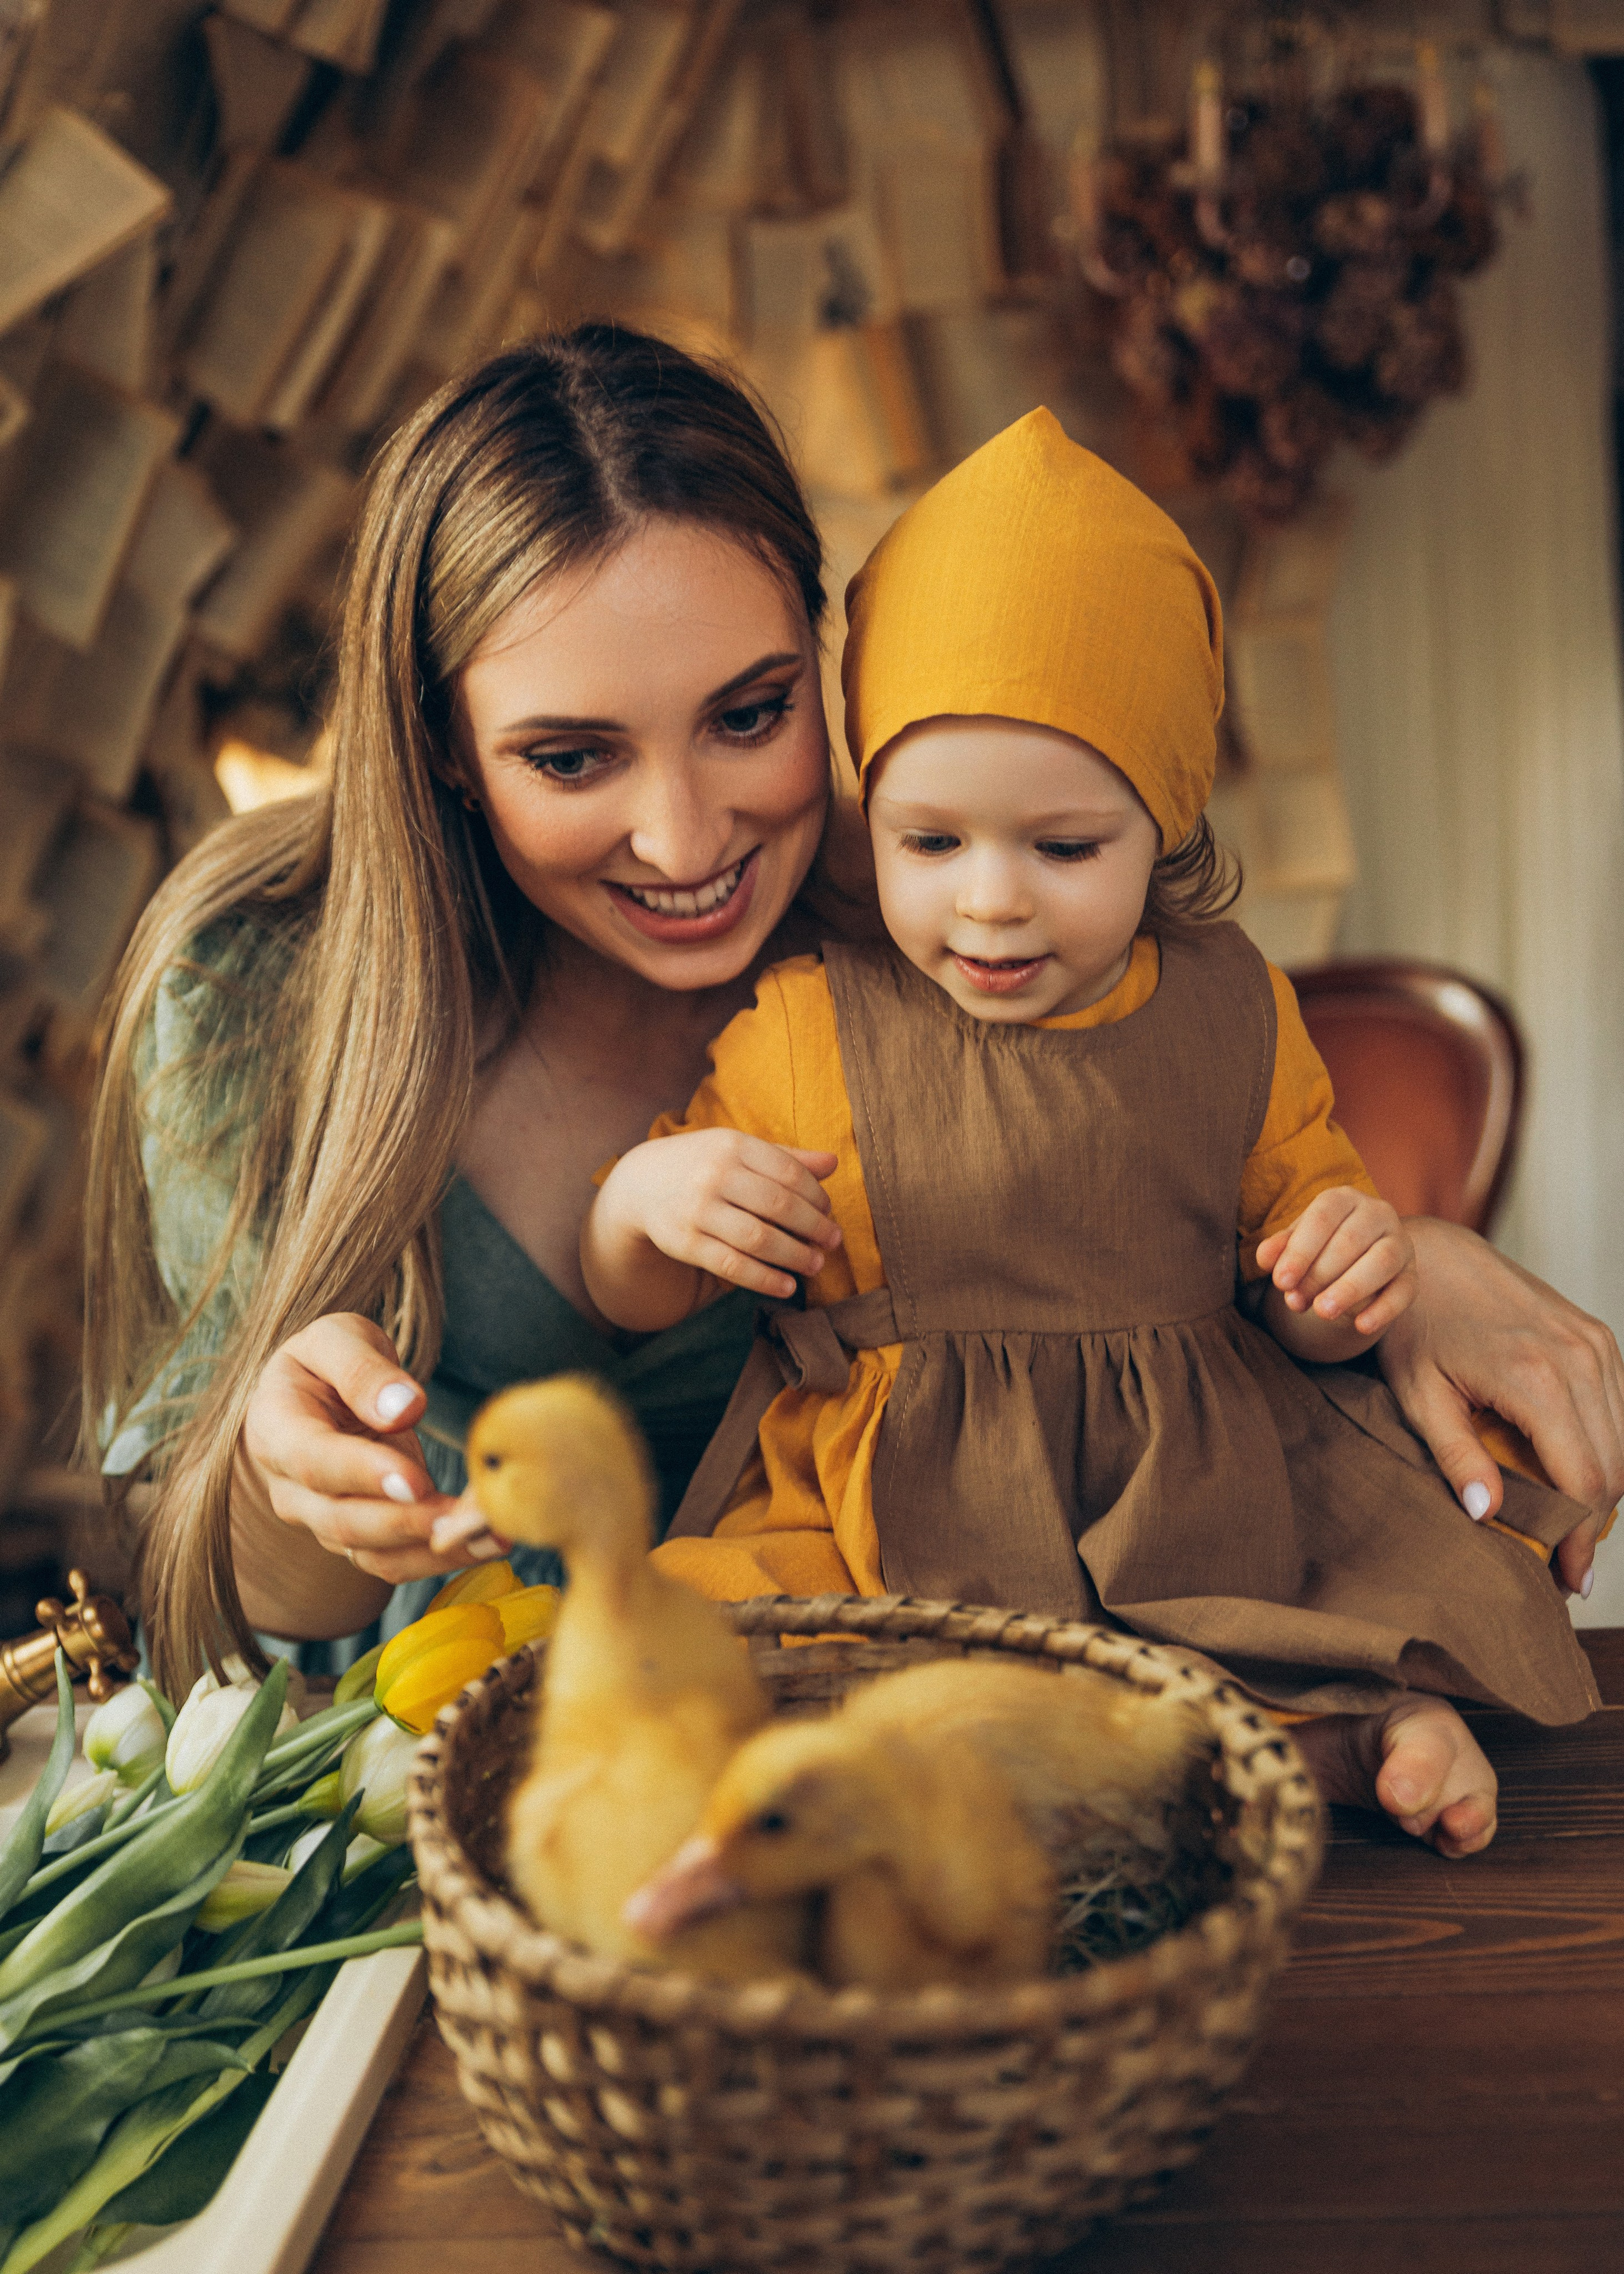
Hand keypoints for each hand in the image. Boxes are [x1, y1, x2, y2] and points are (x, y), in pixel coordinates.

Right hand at [238, 1314, 463, 1600]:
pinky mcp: (358, 1538)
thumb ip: (362, 1371)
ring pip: (372, 1553)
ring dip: (433, 1551)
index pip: (315, 1462)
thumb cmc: (323, 1364)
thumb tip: (404, 1408)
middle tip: (462, 1520)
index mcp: (277, 1431)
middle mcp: (291, 1489)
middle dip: (406, 1524)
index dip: (364, 1474)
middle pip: (343, 1520)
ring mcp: (322, 1521)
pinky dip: (439, 1558)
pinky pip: (394, 1561)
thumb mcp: (335, 1340)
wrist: (310, 1397)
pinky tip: (486, 1542)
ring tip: (493, 1537)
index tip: (415, 1481)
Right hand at [586, 1132, 841, 1322]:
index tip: (828, 1212)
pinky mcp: (685, 1242)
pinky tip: (787, 1286)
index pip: (790, 1173)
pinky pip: (732, 1266)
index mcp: (734, 1145)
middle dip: (814, 1227)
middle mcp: (715, 1174)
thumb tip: (833, 1162)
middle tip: (833, 1241)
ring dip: (795, 1256)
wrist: (640, 1184)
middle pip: (779, 1206)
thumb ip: (786, 1157)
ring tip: (815, 1265)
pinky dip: (764, 1280)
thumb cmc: (704, 1165)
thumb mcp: (739, 1150)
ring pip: (759, 1239)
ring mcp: (698, 1209)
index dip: (816, 1196)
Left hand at [1256, 1187, 1416, 1338]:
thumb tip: (1265, 1258)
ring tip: (1322, 1313)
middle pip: (1350, 1240)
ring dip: (1350, 1288)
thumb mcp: (1297, 1243)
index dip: (1300, 1250)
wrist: (1357, 1259)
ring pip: (1381, 1262)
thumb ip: (1281, 1248)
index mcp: (1344, 1198)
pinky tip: (1360, 1326)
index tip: (1281, 1282)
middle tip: (1296, 1302)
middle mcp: (1378, 1213)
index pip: (1322, 1217)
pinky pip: (1404, 1291)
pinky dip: (1384, 1310)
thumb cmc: (1320, 1246)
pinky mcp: (1412, 1274)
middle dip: (1319, 1274)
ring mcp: (1400, 1242)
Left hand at [1378, 1219, 1623, 1594]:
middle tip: (1567, 1571)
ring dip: (1603, 1491)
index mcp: (1536, 1377)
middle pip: (1612, 1467)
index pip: (1582, 1479)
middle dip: (1593, 1526)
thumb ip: (1456, 1455)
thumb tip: (1488, 1514)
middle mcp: (1579, 1358)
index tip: (1564, 1581)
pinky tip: (1577, 1479)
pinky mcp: (1596, 1336)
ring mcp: (1594, 1343)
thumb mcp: (1419, 1394)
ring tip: (1571, 1534)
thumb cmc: (1413, 1326)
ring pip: (1623, 1440)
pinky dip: (1606, 1449)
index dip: (1577, 1538)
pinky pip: (1619, 1409)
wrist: (1431, 1253)